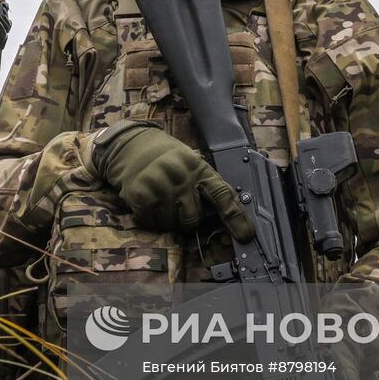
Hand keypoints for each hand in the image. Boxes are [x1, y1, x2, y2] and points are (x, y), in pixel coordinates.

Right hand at [93, 124, 253, 239]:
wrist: (132, 145)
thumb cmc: (168, 158)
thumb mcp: (191, 163)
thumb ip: (206, 184)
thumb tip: (231, 213)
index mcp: (199, 168)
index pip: (222, 195)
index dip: (235, 217)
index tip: (246, 235)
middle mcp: (180, 177)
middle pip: (194, 218)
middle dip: (188, 219)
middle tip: (178, 205)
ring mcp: (160, 186)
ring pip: (172, 224)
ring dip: (168, 218)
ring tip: (161, 199)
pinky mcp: (140, 195)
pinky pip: (151, 223)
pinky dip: (150, 218)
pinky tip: (148, 202)